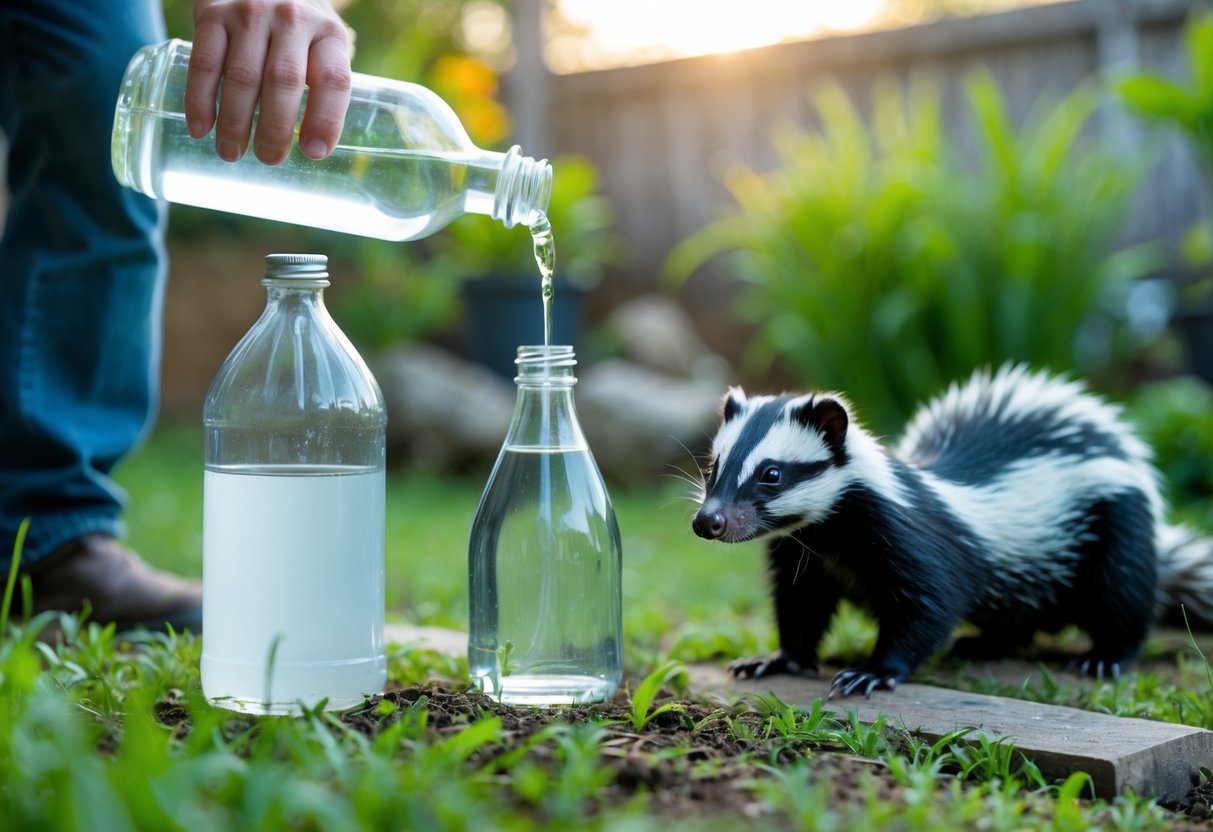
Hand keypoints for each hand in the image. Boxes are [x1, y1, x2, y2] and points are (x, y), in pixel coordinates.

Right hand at [185, 0, 352, 164]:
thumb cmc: (297, 28)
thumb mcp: (321, 46)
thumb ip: (321, 86)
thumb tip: (312, 148)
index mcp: (328, 33)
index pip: (333, 80)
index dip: (326, 120)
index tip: (314, 152)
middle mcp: (291, 18)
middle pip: (283, 81)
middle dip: (275, 129)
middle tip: (269, 159)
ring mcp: (250, 13)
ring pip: (242, 77)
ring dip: (235, 123)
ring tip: (232, 153)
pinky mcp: (212, 13)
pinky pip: (205, 63)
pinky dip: (200, 100)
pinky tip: (201, 128)